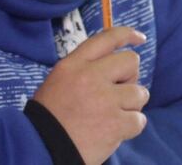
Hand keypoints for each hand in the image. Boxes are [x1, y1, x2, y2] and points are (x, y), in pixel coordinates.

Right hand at [34, 26, 149, 164]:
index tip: (140, 39)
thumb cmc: (50, 115)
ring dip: (132, 104)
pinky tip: (118, 130)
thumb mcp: (60, 78)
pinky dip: (132, 125)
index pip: (107, 38)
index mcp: (74, 63)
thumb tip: (115, 64)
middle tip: (118, 92)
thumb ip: (85, 67)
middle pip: (130, 61)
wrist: (41, 147)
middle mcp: (91, 76)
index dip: (127, 34)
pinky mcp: (115, 124)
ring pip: (140, 92)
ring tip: (115, 114)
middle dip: (130, 76)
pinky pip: (139, 119)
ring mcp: (105, 100)